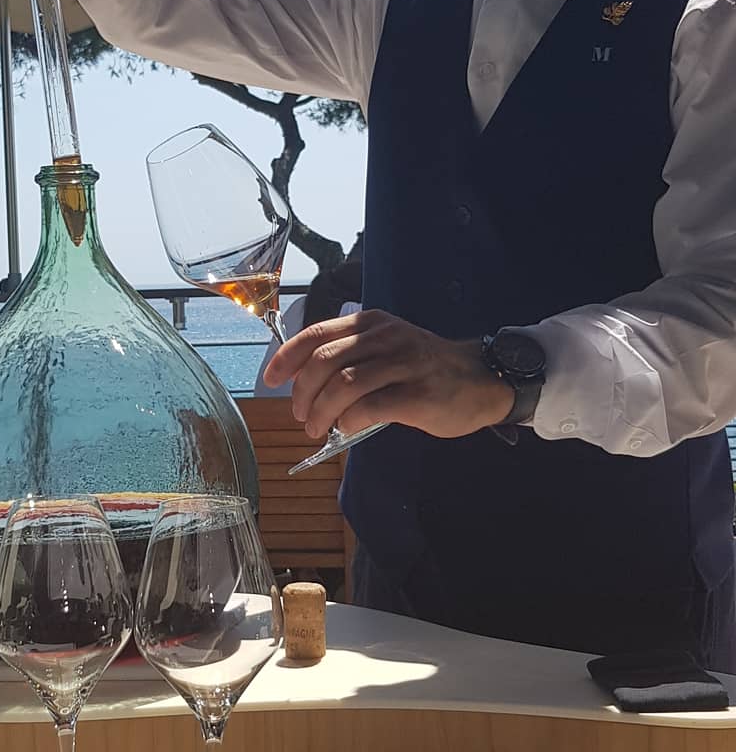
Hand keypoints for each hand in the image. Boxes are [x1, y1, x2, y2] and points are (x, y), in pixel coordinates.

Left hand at [261, 309, 513, 440]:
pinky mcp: (418, 393)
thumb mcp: (385, 346)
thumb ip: (349, 356)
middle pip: (325, 361)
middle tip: (301, 414)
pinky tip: (346, 428)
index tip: (270, 379)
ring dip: (322, 411)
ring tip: (317, 427)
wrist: (481, 378)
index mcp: (370, 323)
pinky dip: (349, 420)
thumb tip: (304, 383)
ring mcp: (403, 363)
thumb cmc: (424, 367)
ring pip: (344, 385)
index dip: (287, 357)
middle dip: (303, 392)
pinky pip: (371, 406)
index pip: (317, 334)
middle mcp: (385, 337)